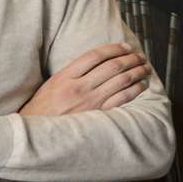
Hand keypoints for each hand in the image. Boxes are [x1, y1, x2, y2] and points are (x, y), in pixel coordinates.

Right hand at [19, 42, 152, 117]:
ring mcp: (90, 103)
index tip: (126, 46)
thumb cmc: (44, 109)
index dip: (114, 48)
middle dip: (131, 58)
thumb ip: (73, 72)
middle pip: (112, 66)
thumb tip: (99, 62)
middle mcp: (79, 88)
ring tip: (145, 68)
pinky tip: (142, 85)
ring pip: (121, 81)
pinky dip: (135, 90)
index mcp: (66, 76)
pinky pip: (122, 99)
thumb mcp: (53, 84)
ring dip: (137, 72)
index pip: (95, 55)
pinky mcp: (98, 117)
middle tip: (141, 56)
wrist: (37, 134)